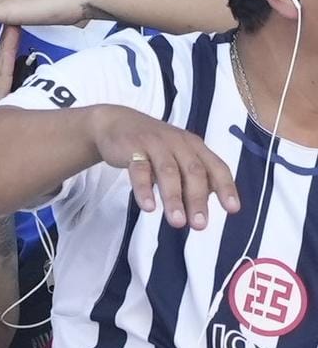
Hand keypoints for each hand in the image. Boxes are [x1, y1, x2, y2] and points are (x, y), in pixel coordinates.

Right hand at [88, 105, 239, 229]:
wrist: (115, 122)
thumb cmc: (151, 145)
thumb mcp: (177, 155)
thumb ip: (191, 176)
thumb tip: (204, 204)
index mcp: (194, 146)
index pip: (216, 166)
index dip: (226, 187)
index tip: (232, 209)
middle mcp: (178, 143)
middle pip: (193, 172)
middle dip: (198, 200)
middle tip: (199, 225)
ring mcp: (155, 144)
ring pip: (168, 172)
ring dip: (174, 198)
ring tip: (177, 222)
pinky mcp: (132, 148)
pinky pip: (139, 170)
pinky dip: (144, 189)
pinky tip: (148, 207)